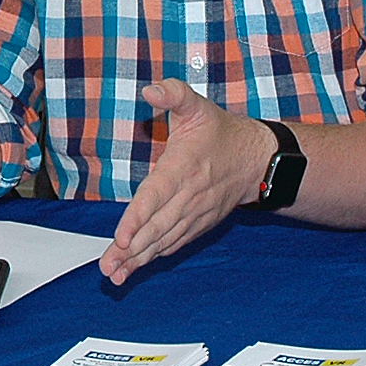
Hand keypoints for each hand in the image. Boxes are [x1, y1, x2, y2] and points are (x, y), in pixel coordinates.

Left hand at [98, 79, 274, 285]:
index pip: (156, 196)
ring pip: (163, 240)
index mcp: (183, 168)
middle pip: (156, 227)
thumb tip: (150, 90)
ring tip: (116, 275)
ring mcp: (194, 214)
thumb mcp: (197, 104)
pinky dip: (155, 256)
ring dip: (139, 259)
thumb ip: (173, 94)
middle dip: (131, 249)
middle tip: (108, 267)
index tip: (121, 238)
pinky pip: (174, 243)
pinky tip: (137, 267)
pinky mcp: (198, 224)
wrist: (257, 161)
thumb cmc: (220, 132)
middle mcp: (188, 196)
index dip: (138, 218)